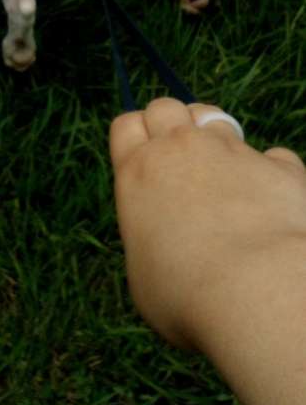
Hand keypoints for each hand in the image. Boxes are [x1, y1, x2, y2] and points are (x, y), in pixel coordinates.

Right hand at [110, 97, 305, 349]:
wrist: (255, 289)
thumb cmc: (186, 297)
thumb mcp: (145, 273)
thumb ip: (150, 237)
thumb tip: (166, 240)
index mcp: (137, 172)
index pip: (126, 124)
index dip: (136, 138)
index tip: (144, 162)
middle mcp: (180, 149)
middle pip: (165, 107)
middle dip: (170, 123)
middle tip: (180, 160)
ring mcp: (231, 151)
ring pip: (214, 118)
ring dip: (214, 137)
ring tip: (222, 176)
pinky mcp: (277, 166)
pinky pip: (272, 156)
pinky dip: (270, 173)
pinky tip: (270, 206)